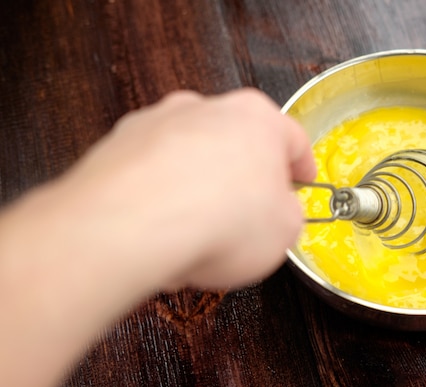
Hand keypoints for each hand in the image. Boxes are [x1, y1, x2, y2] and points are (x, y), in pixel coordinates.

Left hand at [49, 88, 316, 289]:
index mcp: (257, 118)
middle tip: (250, 214)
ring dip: (200, 185)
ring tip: (199, 233)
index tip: (301, 182)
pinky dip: (161, 195)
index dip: (301, 166)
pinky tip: (163, 231)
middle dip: (245, 176)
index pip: (293, 139)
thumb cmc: (216, 223)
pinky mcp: (119, 144)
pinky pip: (152, 171)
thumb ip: (288, 214)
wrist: (132, 228)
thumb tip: (278, 213)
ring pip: (191, 155)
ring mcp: (158, 122)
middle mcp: (206, 109)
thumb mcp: (285, 232)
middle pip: (237, 142)